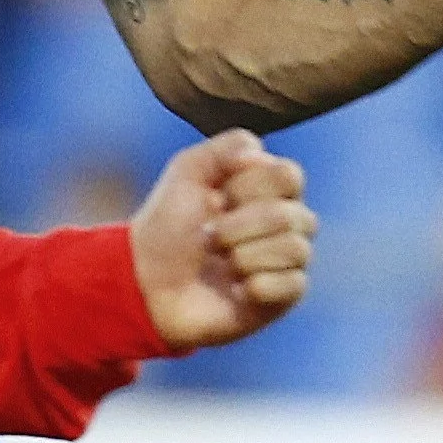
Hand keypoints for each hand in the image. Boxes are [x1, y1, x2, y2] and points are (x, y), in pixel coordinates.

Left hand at [130, 130, 314, 349]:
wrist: (147, 282)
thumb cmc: (168, 226)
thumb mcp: (188, 169)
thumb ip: (230, 145)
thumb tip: (263, 156)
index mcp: (269, 189)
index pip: (289, 176)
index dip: (250, 187)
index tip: (216, 197)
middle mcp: (285, 222)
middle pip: (292, 215)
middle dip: (239, 226)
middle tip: (208, 237)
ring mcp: (286, 260)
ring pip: (295, 249)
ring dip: (244, 256)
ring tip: (220, 264)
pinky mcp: (284, 296)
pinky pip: (294, 284)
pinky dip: (258, 286)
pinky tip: (235, 290)